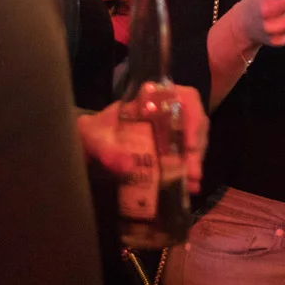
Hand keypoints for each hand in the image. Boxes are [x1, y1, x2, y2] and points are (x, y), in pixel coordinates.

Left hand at [77, 84, 209, 194]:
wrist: (89, 144)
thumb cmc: (93, 133)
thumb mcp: (94, 136)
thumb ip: (106, 148)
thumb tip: (127, 165)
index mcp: (153, 99)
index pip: (185, 97)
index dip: (193, 117)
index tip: (189, 143)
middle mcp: (167, 111)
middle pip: (195, 123)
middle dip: (196, 149)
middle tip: (192, 173)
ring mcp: (170, 130)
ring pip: (195, 140)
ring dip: (195, 162)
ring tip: (191, 183)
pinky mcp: (170, 149)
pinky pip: (187, 157)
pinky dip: (189, 172)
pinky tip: (189, 187)